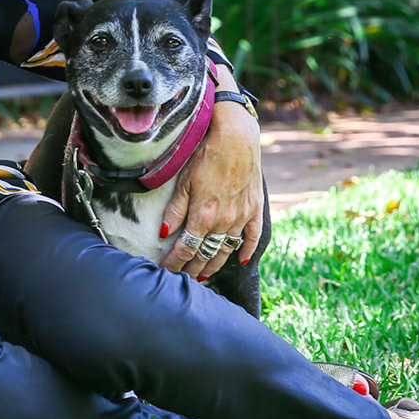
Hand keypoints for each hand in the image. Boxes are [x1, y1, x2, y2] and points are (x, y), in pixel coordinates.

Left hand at [160, 96, 262, 280]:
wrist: (236, 138)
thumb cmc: (205, 156)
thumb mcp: (183, 182)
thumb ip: (175, 211)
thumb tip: (163, 234)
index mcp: (203, 215)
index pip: (186, 249)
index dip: (174, 263)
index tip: (165, 271)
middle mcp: (223, 221)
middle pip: (206, 254)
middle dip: (192, 269)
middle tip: (182, 279)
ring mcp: (241, 217)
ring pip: (226, 250)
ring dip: (214, 265)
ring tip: (204, 276)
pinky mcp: (255, 209)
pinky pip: (252, 237)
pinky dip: (246, 251)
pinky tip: (240, 260)